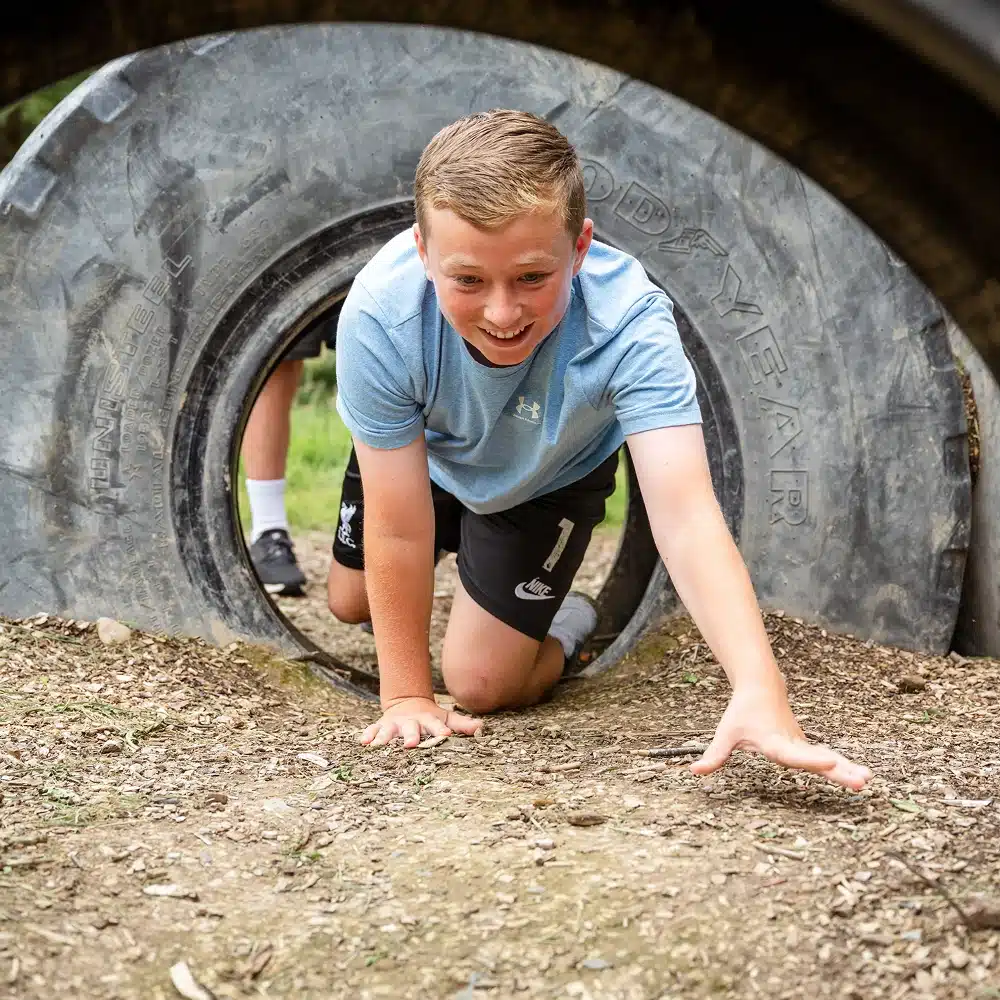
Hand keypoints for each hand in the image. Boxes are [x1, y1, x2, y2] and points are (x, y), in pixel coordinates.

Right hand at [359, 696, 482, 748]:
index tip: (446, 735)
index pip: (435, 725)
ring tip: (378, 746)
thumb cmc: (430, 717)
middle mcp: (410, 722)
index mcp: (427, 720)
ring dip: (384, 738)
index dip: (440, 730)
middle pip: (411, 728)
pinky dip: (368, 735)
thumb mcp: (446, 718)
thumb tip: (481, 728)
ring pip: (389, 731)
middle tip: (410, 745)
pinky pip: (373, 730)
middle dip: (410, 736)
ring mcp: (394, 724)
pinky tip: (364, 742)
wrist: (407, 703)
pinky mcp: (380, 726)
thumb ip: (462, 724)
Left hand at [691, 685, 871, 790]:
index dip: (809, 760)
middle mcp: (791, 744)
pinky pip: (826, 759)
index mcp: (774, 742)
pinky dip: (843, 767)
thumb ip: (714, 756)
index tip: (830, 761)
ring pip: (826, 758)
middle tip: (861, 781)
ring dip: (846, 769)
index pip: (792, 754)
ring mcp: (801, 744)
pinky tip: (860, 777)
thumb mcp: (726, 734)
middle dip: (839, 770)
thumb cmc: (742, 712)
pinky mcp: (805, 745)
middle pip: (817, 759)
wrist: (761, 687)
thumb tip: (694, 771)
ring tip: (867, 781)